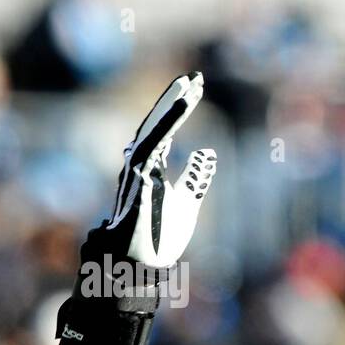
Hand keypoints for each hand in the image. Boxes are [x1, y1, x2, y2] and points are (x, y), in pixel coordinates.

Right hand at [101, 70, 214, 266]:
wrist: (140, 266)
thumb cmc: (158, 238)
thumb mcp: (187, 202)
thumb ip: (195, 177)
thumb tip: (208, 153)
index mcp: (151, 170)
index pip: (165, 131)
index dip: (178, 110)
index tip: (195, 88)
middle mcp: (141, 165)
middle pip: (158, 124)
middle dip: (175, 100)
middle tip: (196, 78)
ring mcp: (136, 170)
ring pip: (154, 129)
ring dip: (172, 106)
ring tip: (190, 85)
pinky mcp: (137, 177)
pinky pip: (153, 142)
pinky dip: (168, 122)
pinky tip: (181, 106)